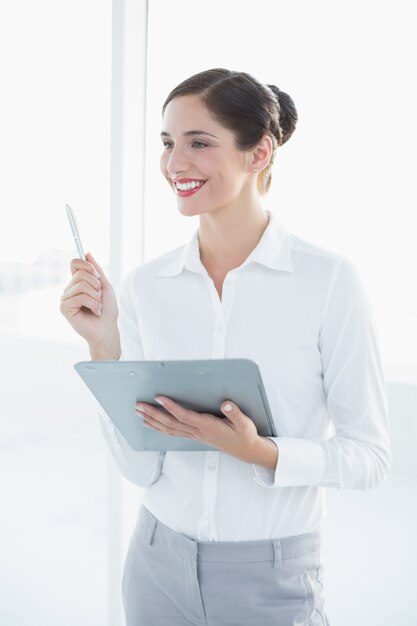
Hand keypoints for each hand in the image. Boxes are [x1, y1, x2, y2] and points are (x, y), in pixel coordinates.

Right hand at [59, 252, 120, 356]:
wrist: (108, 329)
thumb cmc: (108, 311)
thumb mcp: (105, 286)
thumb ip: (96, 270)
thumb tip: (87, 253)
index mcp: (78, 283)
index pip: (74, 263)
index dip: (87, 265)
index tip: (97, 276)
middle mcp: (69, 289)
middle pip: (81, 273)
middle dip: (96, 285)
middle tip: (99, 297)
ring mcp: (66, 298)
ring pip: (81, 285)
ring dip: (96, 296)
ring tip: (97, 307)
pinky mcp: (65, 308)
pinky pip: (80, 297)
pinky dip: (92, 304)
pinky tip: (94, 312)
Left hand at [135, 396, 260, 463]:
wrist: (245, 450)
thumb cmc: (244, 435)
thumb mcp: (244, 423)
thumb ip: (234, 413)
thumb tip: (226, 404)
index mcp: (208, 426)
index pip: (185, 416)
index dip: (171, 407)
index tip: (159, 398)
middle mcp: (198, 432)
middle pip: (171, 423)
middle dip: (153, 414)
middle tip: (139, 406)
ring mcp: (194, 435)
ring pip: (169, 429)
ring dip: (152, 421)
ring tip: (139, 413)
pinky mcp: (194, 436)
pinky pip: (172, 432)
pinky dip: (159, 428)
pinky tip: (151, 424)